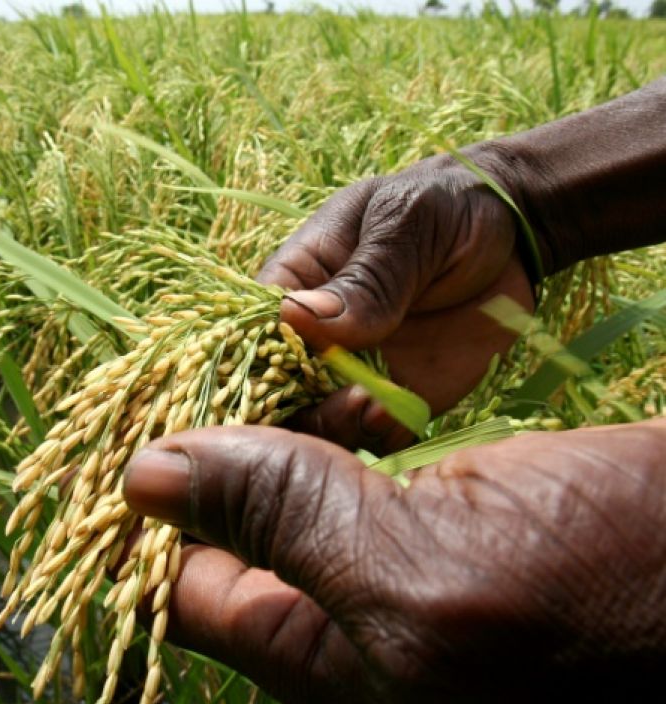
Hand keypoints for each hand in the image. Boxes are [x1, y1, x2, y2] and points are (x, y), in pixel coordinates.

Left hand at [124, 419, 665, 703]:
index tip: (105, 437)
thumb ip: (286, 524)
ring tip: (220, 355)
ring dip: (256, 424)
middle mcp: (357, 616)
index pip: (187, 592)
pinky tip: (308, 368)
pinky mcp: (447, 506)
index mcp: (333, 658)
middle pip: (234, 536)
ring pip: (293, 488)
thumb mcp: (428, 570)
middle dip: (195, 459)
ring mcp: (404, 558)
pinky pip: (352, 461)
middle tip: (163, 371)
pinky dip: (321, 413)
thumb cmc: (614, 587)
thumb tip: (145, 476)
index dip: (139, 519)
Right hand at [258, 155, 533, 450]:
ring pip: (317, 423)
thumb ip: (365, 276)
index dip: (249, 366)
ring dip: (334, 427)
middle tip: (339, 399)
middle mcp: (312, 339)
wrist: (515, 231)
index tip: (279, 379)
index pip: (250, 334)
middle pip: (274, 392)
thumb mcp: (406, 225)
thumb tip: (299, 319)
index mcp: (293, 284)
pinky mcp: (397, 399)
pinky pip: (373, 435)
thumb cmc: (444, 207)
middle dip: (293, 410)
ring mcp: (353, 373)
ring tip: (373, 406)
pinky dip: (378, 436)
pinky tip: (396, 415)